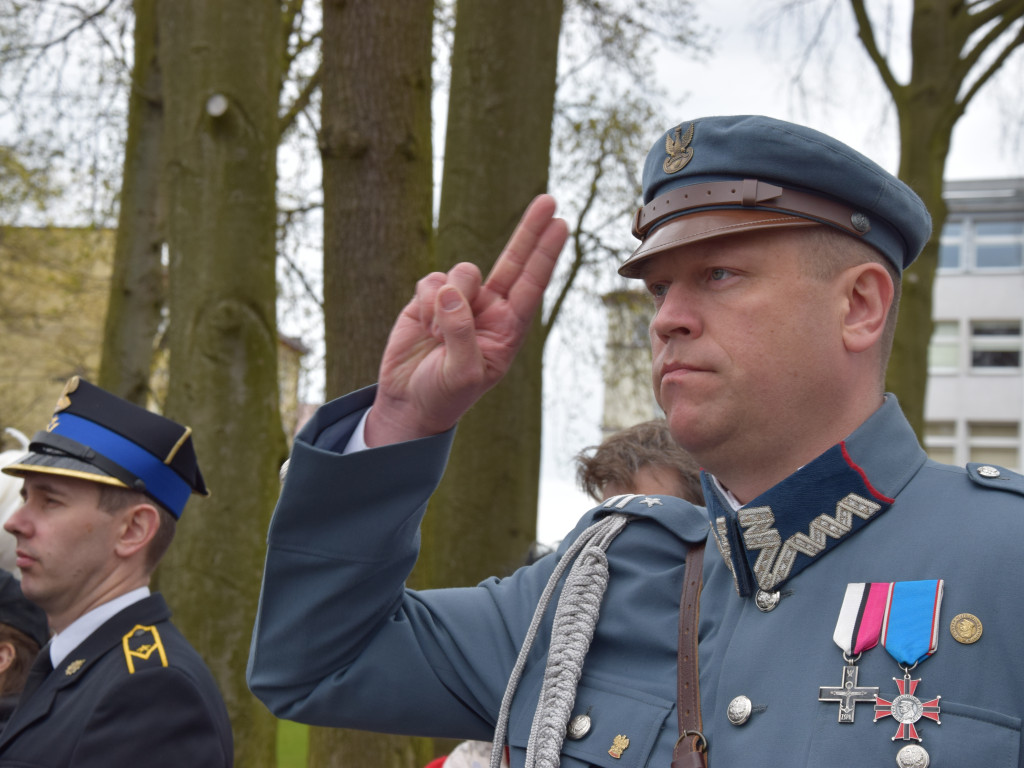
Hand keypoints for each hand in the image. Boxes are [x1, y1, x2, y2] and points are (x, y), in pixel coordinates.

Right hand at [365, 194, 567, 445]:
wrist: (409, 403)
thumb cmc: (445, 396)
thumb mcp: (462, 374)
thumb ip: (461, 333)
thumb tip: (450, 291)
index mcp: (508, 329)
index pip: (531, 285)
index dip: (546, 253)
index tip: (562, 224)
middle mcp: (489, 310)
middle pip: (513, 261)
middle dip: (529, 231)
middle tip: (548, 200)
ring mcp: (460, 301)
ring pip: (462, 272)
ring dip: (448, 298)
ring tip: (437, 335)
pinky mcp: (430, 299)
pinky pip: (431, 280)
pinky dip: (424, 302)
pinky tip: (422, 328)